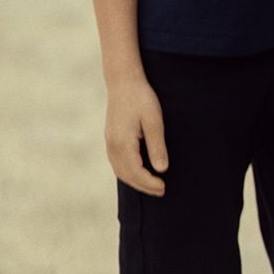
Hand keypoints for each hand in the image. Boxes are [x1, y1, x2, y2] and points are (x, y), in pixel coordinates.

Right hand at [105, 74, 167, 194]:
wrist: (123, 81)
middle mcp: (113, 146)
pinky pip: (116, 163)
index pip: (136, 172)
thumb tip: (161, 169)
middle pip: (126, 175)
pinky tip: (138, 173)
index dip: (150, 183)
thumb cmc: (141, 98)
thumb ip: (157, 146)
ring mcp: (109, 142)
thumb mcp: (154, 121)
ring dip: (135, 181)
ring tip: (151, 185)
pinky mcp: (110, 138)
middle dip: (143, 186)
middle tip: (161, 191)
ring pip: (119, 171)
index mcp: (123, 143)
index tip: (163, 187)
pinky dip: (127, 172)